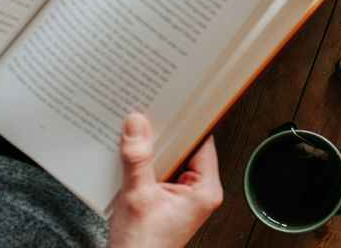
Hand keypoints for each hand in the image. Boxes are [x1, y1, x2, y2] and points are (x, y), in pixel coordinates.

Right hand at [108, 113, 223, 247]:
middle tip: (151, 118)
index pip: (203, 143)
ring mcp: (185, 195)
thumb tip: (137, 125)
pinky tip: (134, 155)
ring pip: (173, 159)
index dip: (188, 123)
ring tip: (139, 135)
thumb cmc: (142, 246)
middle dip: (167, 136)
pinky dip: (148, 163)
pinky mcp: (170, 198)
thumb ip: (137, 159)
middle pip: (186, 149)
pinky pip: (162, 171)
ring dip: (155, 149)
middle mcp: (200, 191)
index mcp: (206, 190)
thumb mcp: (137, 196)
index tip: (176, 106)